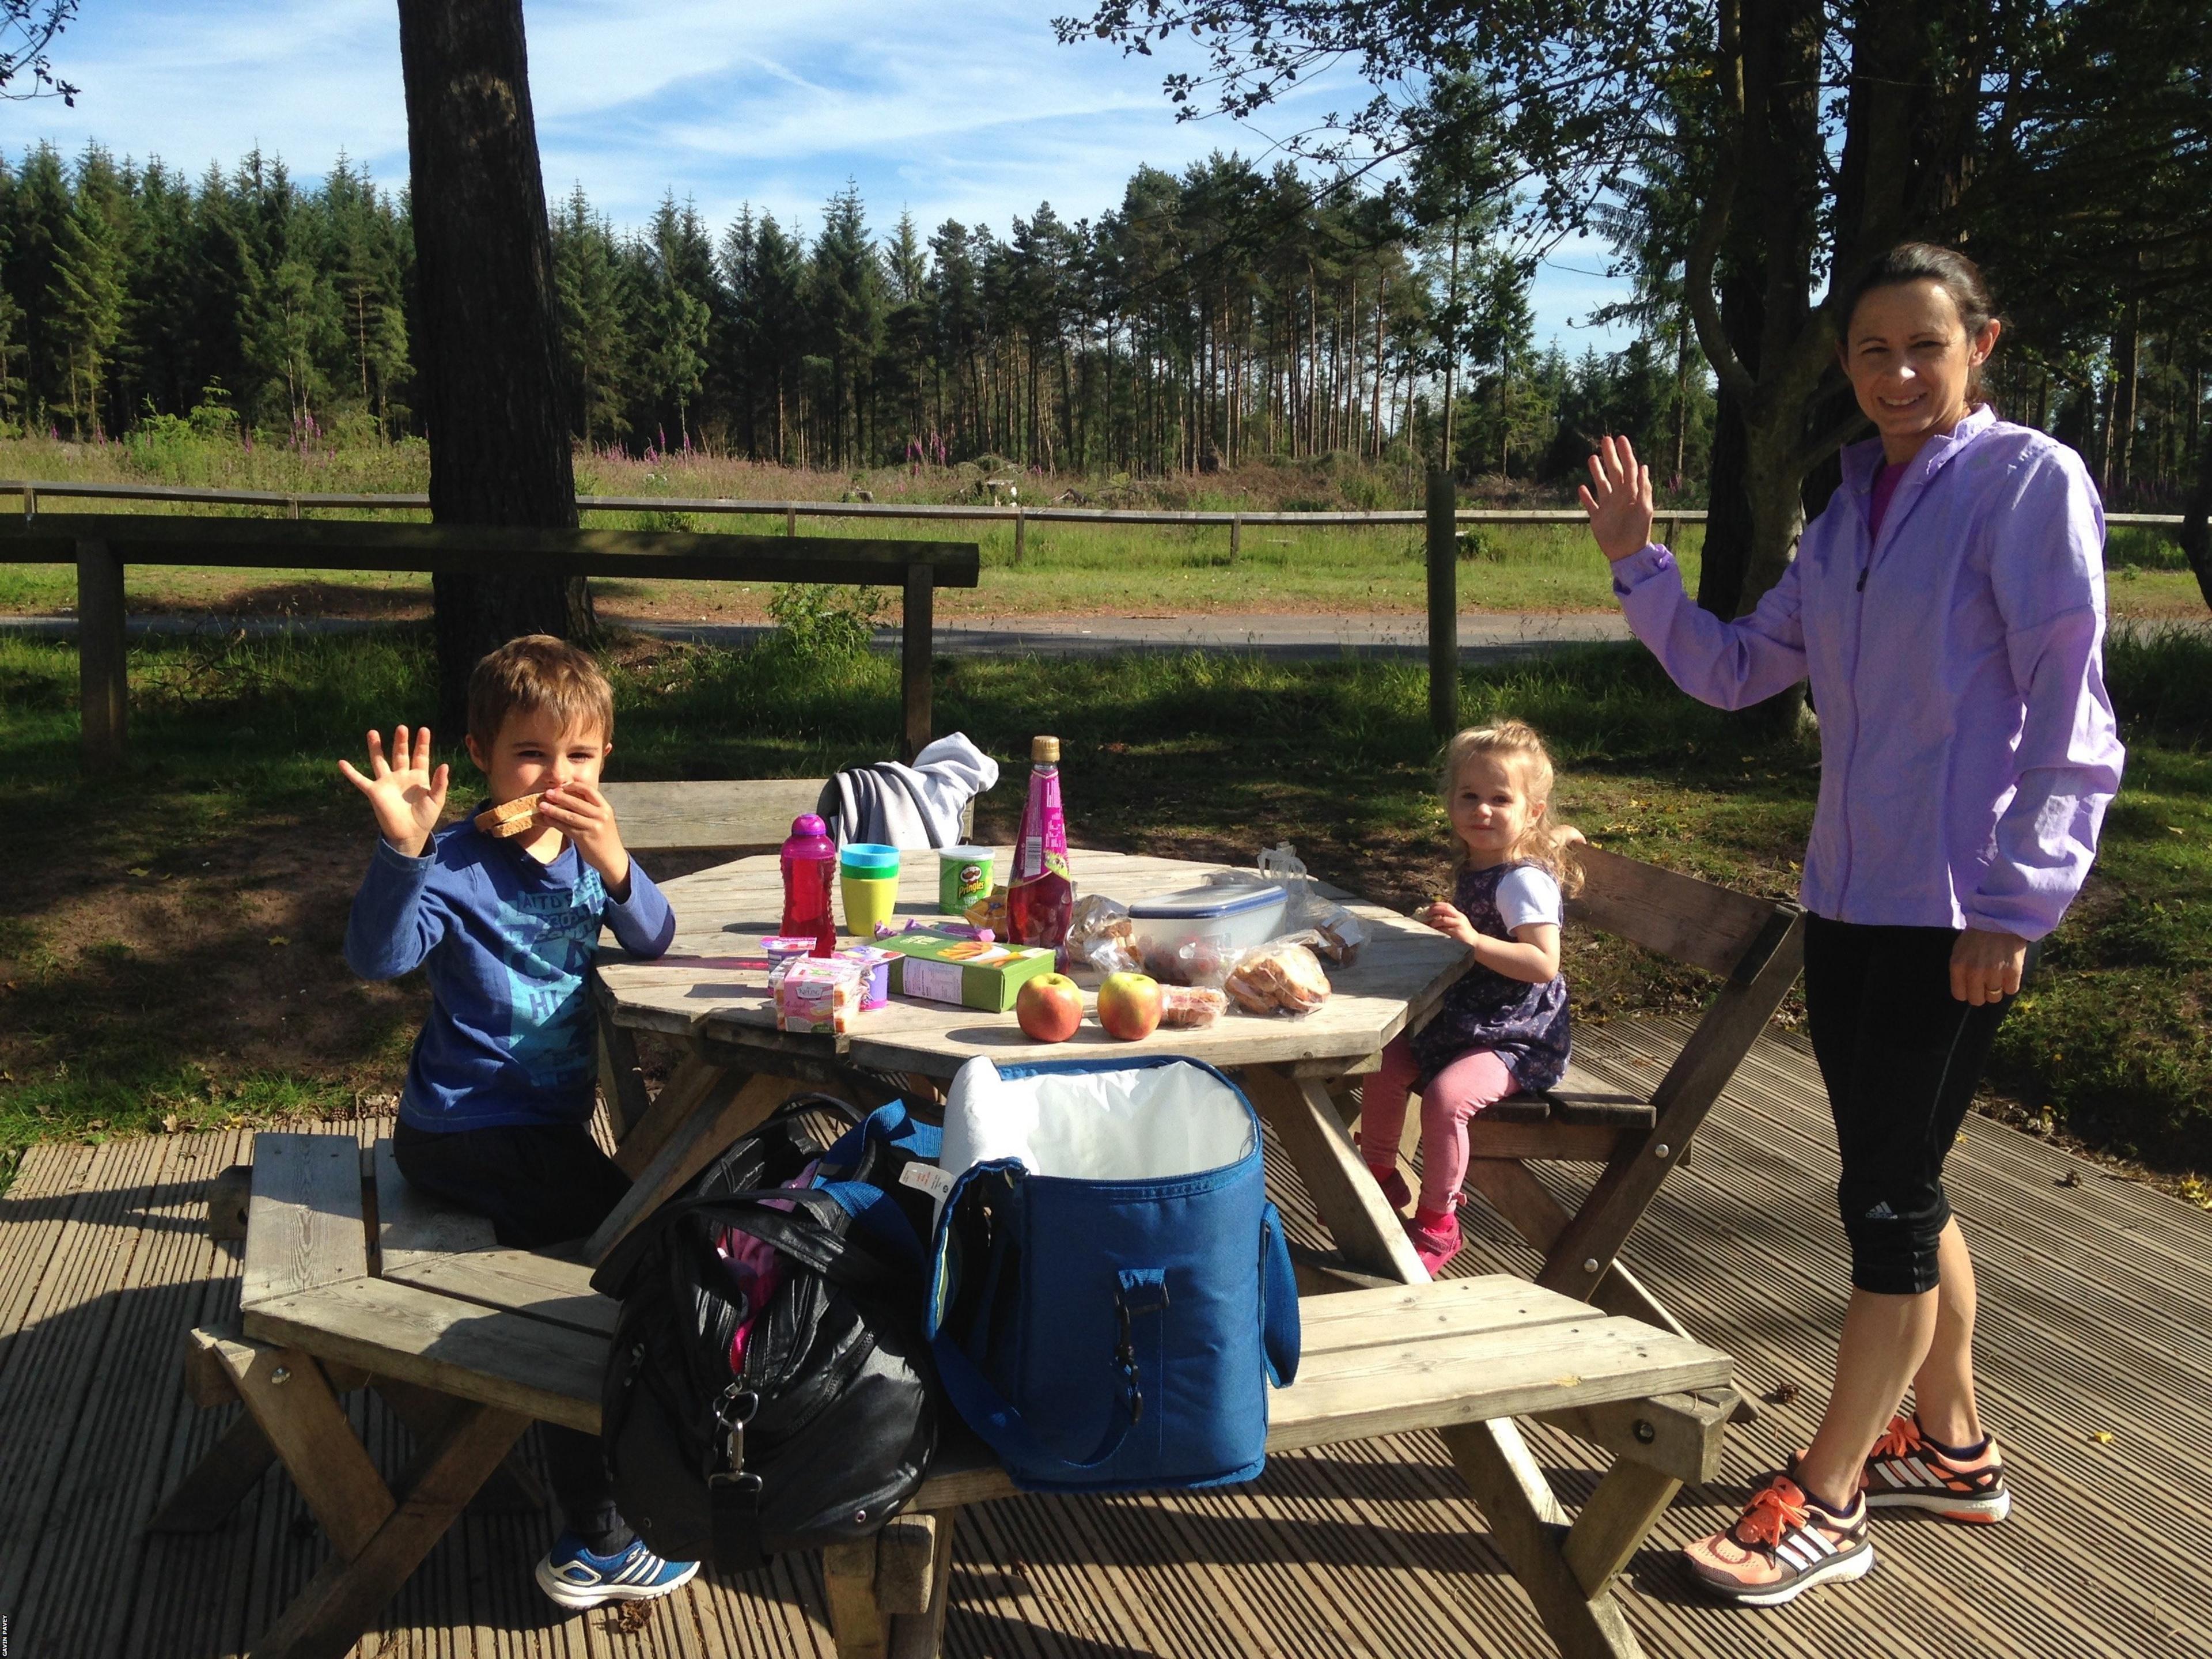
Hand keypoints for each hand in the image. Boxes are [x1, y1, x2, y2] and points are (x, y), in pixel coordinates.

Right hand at [338, 725, 447, 856]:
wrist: (410, 834)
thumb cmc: (425, 818)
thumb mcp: (436, 800)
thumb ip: (440, 783)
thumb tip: (445, 765)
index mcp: (418, 777)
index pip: (420, 756)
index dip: (422, 744)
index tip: (424, 729)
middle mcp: (401, 776)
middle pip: (400, 754)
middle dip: (401, 741)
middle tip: (401, 727)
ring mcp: (387, 783)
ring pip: (379, 761)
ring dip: (376, 747)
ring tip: (372, 732)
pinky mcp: (374, 792)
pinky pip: (360, 780)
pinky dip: (350, 772)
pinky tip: (341, 763)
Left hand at [536, 781, 630, 895]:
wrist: (611, 857)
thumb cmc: (603, 836)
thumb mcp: (602, 819)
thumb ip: (589, 808)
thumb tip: (566, 796)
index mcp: (605, 808)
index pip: (589, 790)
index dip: (574, 786)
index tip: (562, 786)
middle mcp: (601, 816)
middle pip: (577, 802)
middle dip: (560, 796)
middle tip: (547, 793)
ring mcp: (593, 827)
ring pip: (569, 815)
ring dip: (553, 810)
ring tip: (542, 806)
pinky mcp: (585, 838)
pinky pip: (566, 828)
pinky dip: (555, 823)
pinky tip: (547, 819)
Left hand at [1420, 899, 1477, 947]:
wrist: (1475, 943)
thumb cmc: (1463, 934)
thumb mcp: (1457, 923)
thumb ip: (1449, 919)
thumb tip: (1432, 917)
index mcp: (1458, 914)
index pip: (1447, 905)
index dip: (1436, 905)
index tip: (1428, 908)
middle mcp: (1459, 917)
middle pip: (1445, 909)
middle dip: (1434, 910)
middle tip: (1426, 915)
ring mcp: (1459, 924)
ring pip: (1444, 919)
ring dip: (1434, 922)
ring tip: (1430, 926)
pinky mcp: (1458, 932)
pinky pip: (1445, 930)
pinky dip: (1438, 930)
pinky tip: (1434, 932)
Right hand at [1578, 434, 1655, 561]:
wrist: (1627, 553)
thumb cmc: (1638, 532)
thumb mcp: (1643, 508)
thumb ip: (1642, 488)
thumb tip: (1643, 467)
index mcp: (1631, 493)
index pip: (1628, 468)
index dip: (1625, 453)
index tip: (1620, 439)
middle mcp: (1619, 496)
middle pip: (1614, 472)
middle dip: (1610, 456)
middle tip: (1605, 440)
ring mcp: (1607, 506)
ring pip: (1601, 484)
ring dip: (1597, 472)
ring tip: (1592, 458)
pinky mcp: (1597, 518)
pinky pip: (1590, 504)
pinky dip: (1585, 497)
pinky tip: (1581, 488)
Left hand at [1950, 927, 2027, 1006]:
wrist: (2001, 919)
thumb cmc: (1978, 935)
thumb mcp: (1959, 950)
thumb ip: (1960, 970)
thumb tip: (1964, 990)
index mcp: (1958, 966)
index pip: (1959, 995)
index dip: (1967, 992)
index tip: (1973, 987)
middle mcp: (1974, 972)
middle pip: (1977, 1000)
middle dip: (1982, 994)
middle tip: (1987, 983)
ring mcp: (1994, 973)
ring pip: (1995, 997)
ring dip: (1997, 989)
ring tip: (1998, 975)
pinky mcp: (2013, 972)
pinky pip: (2011, 990)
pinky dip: (2011, 984)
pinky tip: (2009, 972)